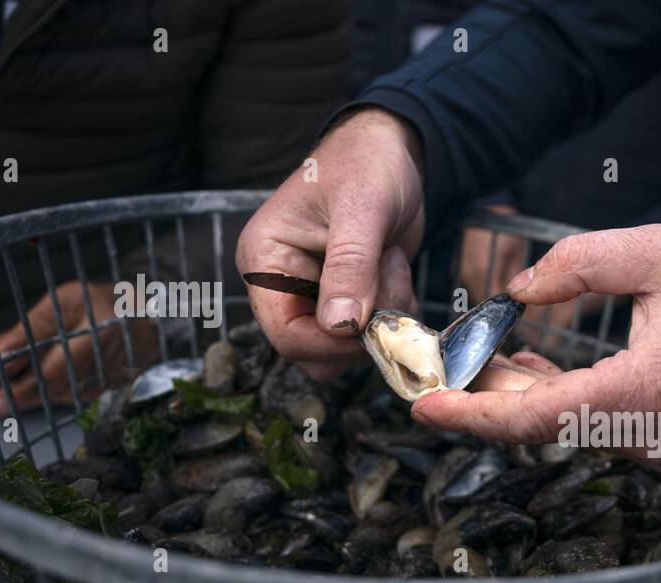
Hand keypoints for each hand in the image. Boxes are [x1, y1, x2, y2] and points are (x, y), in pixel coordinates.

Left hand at [0, 280, 157, 414]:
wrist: (148, 314)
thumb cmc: (102, 301)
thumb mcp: (63, 301)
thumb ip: (30, 329)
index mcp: (98, 336)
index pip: (53, 372)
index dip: (22, 389)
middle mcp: (108, 362)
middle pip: (56, 389)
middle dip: (21, 396)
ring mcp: (113, 378)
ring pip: (64, 395)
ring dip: (37, 392)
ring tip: (15, 384)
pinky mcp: (112, 386)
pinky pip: (76, 394)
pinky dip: (54, 390)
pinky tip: (42, 381)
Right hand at [235, 107, 425, 381]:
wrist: (394, 152)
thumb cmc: (368, 164)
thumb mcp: (361, 209)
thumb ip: (350, 266)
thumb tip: (340, 325)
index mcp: (265, 261)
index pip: (285, 336)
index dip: (331, 343)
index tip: (371, 321)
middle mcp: (282, 285)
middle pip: (314, 352)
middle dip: (361, 330)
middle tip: (389, 279)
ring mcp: (313, 295)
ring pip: (344, 349)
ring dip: (381, 321)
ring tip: (391, 264)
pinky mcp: (345, 299)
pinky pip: (367, 334)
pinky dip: (393, 313)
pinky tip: (396, 268)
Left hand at [411, 225, 660, 472]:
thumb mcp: (655, 251)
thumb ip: (576, 265)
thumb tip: (514, 294)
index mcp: (650, 389)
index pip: (544, 416)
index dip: (478, 414)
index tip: (427, 408)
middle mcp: (654, 436)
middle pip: (549, 427)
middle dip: (492, 397)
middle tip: (447, 364)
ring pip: (572, 431)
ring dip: (527, 398)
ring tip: (487, 358)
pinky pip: (598, 432)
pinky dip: (564, 404)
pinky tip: (537, 372)